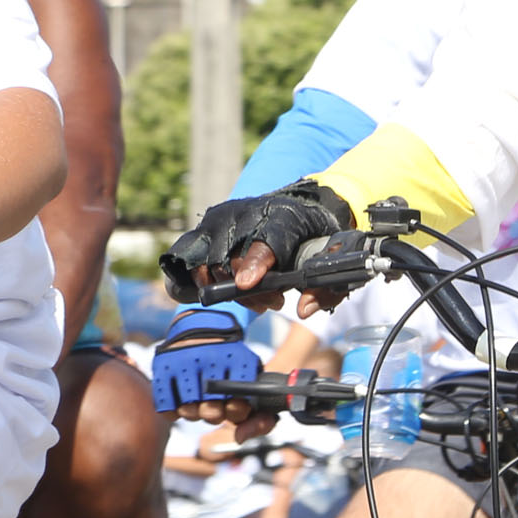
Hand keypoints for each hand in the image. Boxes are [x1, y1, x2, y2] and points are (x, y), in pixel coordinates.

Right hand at [151, 308, 267, 420]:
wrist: (202, 328)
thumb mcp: (251, 381)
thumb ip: (260, 416)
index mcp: (238, 360)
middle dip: (214, 414)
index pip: (239, 405)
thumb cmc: (230, 365)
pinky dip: (173, 412)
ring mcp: (185, 361)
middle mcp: (211, 358)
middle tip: (213, 405)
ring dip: (193, 413)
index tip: (233, 405)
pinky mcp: (163, 366)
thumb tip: (241, 439)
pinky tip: (180, 400)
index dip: (236, 412)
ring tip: (196, 401)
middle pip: (212, 412)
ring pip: (188, 411)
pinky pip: (166, 407)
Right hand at [159, 183, 356, 311]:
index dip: (253, 263)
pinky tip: (218, 290)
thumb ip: (325, 287)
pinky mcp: (202, 231)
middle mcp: (242, 213)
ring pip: (208, 264)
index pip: (264, 241)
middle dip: (248, 292)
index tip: (245, 284)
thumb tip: (304, 310)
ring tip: (258, 299)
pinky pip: (186, 260)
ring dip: (225, 290)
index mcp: (280, 215)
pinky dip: (197, 280)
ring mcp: (217, 221)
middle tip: (274, 302)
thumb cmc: (313, 234)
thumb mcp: (331, 257)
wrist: (296, 207)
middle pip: (231, 260)